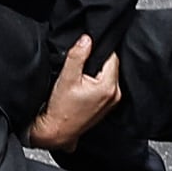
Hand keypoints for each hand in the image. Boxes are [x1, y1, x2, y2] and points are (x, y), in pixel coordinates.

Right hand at [27, 33, 121, 150]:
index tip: (87, 51)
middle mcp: (115, 95)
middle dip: (98, 60)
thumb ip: (77, 55)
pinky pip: (106, 86)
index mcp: (108, 86)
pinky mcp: (106, 107)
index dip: (99, 49)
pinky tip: (83, 87)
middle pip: (112, 66)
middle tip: (81, 65)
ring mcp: (111, 102)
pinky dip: (96, 82)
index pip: (112, 57)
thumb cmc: (60, 110)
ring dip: (97, 72)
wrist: (56, 131)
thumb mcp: (66, 78)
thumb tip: (87, 39)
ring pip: (108, 76)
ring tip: (81, 77)